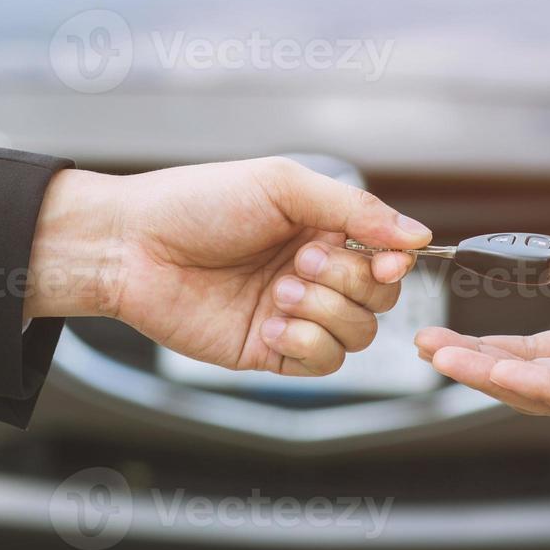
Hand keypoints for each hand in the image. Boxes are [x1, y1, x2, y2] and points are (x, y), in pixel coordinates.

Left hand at [25, 158, 431, 375]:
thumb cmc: (198, 202)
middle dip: (349, 280)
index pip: (387, 254)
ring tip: (281, 290)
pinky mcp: (269, 352)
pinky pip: (321, 364)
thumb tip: (417, 236)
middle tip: (301, 260)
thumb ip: (355, 209)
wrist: (132, 246)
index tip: (387, 259)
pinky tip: (274, 324)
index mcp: (321, 228)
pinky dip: (308, 346)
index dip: (395, 261)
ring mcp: (293, 314)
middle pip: (380, 298)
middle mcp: (314, 272)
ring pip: (358, 334)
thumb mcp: (284, 185)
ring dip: (326, 312)